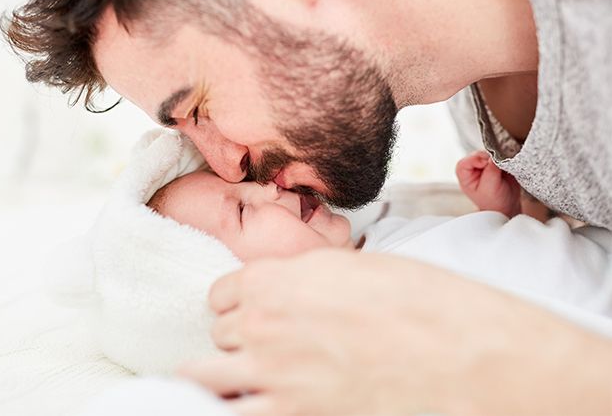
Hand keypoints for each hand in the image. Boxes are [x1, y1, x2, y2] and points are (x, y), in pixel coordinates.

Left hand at [181, 250, 611, 414]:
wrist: (465, 357)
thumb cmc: (424, 304)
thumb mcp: (360, 269)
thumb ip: (309, 279)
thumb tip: (293, 287)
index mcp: (277, 279)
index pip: (222, 293)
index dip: (240, 303)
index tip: (255, 312)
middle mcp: (263, 326)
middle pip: (218, 334)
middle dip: (238, 340)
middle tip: (267, 348)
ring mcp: (272, 376)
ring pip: (205, 376)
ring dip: (221, 378)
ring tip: (245, 381)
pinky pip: (233, 415)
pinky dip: (236, 409)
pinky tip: (257, 404)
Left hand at [456, 151, 520, 216]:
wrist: (507, 206)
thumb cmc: (494, 202)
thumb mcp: (490, 187)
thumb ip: (491, 171)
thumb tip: (494, 156)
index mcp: (465, 176)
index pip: (464, 163)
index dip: (475, 160)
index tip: (486, 163)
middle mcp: (472, 169)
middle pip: (477, 155)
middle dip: (488, 158)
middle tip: (498, 166)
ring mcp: (483, 165)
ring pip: (489, 153)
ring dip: (497, 157)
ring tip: (503, 168)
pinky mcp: (494, 163)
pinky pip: (498, 155)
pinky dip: (503, 157)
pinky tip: (506, 166)